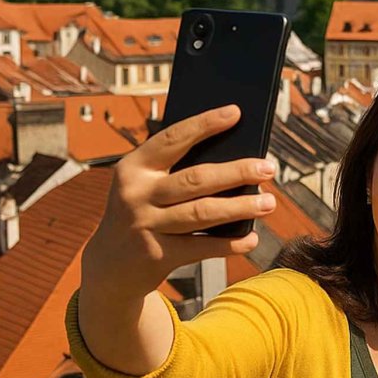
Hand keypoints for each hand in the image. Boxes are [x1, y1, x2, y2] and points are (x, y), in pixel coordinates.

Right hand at [83, 105, 277, 301]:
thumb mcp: (147, 185)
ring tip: (269, 203)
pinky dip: (231, 243)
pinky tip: (251, 238)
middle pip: (196, 178)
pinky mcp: (157, 255)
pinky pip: (202, 247)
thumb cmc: (143, 211)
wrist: (109, 265)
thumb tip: (237, 156)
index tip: (236, 113)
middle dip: (237, 172)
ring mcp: (145, 225)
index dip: (205, 124)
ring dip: (241, 207)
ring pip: (202, 212)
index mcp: (134, 167)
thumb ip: (178, 170)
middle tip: (268, 168)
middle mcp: (136, 194)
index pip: (173, 138)